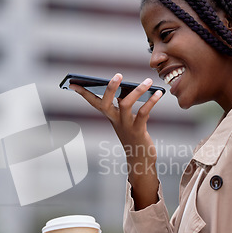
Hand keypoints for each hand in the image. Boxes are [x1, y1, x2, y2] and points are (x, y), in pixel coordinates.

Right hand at [70, 73, 162, 208]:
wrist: (140, 158)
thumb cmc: (133, 134)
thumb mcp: (125, 118)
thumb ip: (124, 103)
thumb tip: (128, 86)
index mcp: (110, 116)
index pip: (93, 102)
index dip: (83, 93)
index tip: (72, 83)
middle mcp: (115, 120)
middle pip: (106, 103)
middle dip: (110, 89)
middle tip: (118, 74)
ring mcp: (125, 126)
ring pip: (126, 105)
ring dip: (138, 91)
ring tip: (148, 80)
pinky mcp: (138, 130)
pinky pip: (143, 113)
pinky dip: (152, 101)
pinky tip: (159, 93)